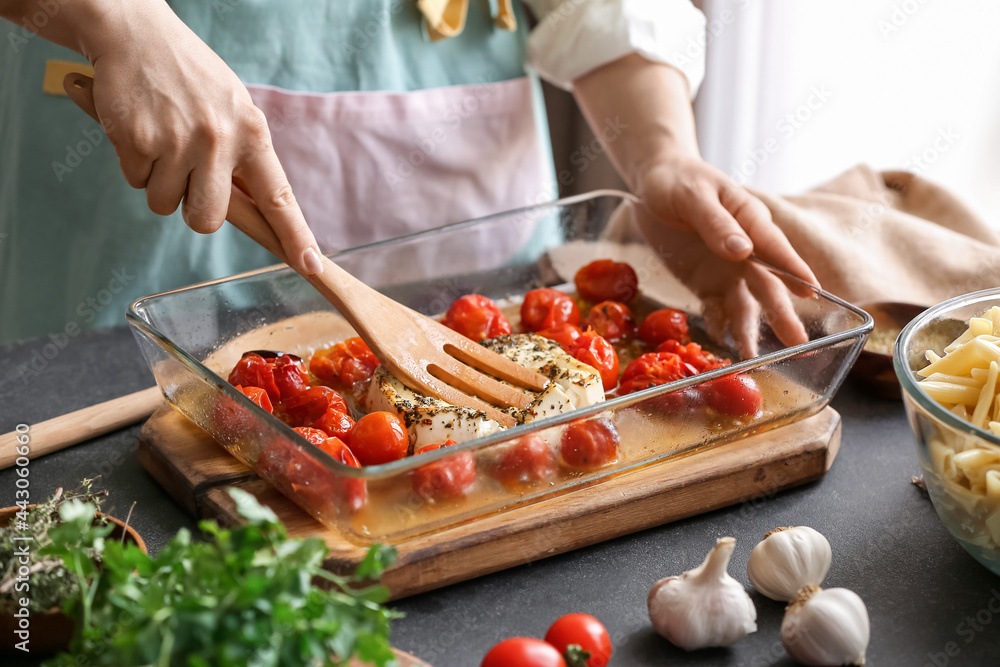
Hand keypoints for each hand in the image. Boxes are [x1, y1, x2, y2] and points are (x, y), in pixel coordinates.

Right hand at [82, 3, 323, 273]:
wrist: (135, 34)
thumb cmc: (189, 77)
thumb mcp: (233, 109)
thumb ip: (244, 156)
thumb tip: (255, 209)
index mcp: (252, 133)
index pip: (279, 197)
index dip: (294, 235)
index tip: (310, 264)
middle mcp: (220, 141)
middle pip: (208, 220)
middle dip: (193, 210)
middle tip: (187, 178)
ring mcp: (178, 143)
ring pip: (165, 205)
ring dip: (159, 182)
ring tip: (162, 139)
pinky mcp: (138, 142)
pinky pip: (135, 181)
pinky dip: (134, 162)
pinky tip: (140, 128)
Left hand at [634, 157, 816, 357]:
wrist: (654, 182)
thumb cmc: (678, 181)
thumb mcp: (693, 196)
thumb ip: (716, 223)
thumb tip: (742, 251)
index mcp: (750, 221)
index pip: (776, 249)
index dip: (793, 271)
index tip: (811, 293)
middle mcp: (746, 249)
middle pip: (767, 284)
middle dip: (781, 313)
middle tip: (798, 343)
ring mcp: (727, 269)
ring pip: (744, 303)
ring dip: (749, 329)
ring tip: (753, 356)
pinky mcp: (706, 282)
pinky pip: (716, 307)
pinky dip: (719, 324)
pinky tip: (722, 341)